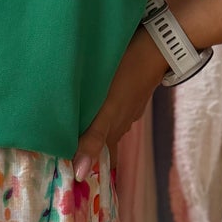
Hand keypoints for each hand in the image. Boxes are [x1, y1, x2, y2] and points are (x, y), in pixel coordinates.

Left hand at [73, 26, 168, 180]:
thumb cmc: (126, 77)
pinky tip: (94, 106)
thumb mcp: (107, 110)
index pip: (102, 160)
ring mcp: (127, 107)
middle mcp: (121, 123)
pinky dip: (102, 113)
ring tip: (73, 130)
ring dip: (93, 131)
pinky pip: (113, 109)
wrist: (155, 47)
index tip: (71, 175)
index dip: (89, 167)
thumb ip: (93, 140)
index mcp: (114, 131)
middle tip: (65, 153)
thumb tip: (79, 172)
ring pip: (108, 126)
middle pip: (104, 144)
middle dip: (88, 150)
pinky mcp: (129, 92)